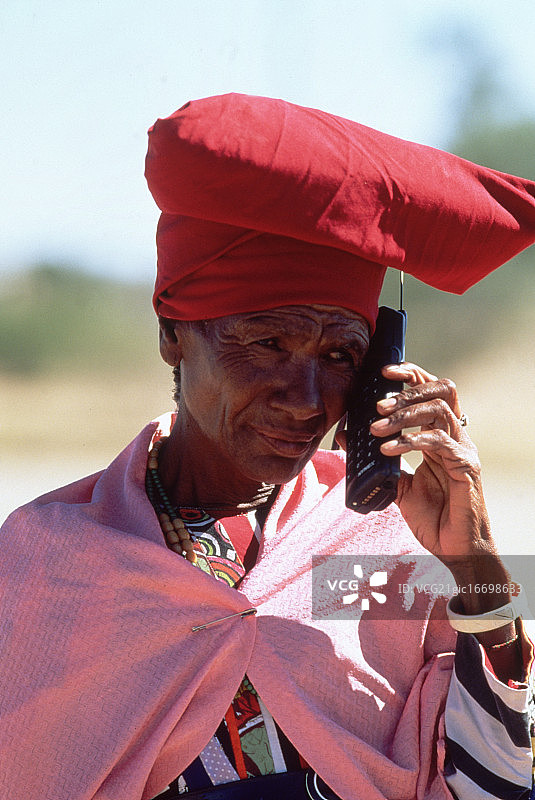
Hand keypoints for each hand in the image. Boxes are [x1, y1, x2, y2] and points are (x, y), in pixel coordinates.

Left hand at [366, 362, 494, 563]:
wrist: (455, 551)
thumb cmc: (432, 518)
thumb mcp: (396, 485)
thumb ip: (377, 460)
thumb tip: (347, 436)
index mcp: (440, 436)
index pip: (430, 392)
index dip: (410, 375)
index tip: (384, 371)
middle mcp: (454, 437)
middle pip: (440, 390)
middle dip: (407, 390)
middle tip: (377, 404)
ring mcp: (462, 450)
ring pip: (440, 410)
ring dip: (404, 415)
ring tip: (377, 429)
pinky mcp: (466, 467)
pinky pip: (439, 442)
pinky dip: (410, 441)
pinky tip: (388, 449)